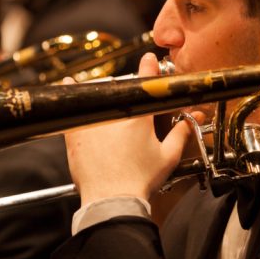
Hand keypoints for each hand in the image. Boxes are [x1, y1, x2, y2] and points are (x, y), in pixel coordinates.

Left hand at [65, 52, 191, 204]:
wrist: (112, 199)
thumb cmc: (139, 180)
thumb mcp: (168, 157)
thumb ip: (180, 134)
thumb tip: (191, 121)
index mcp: (139, 117)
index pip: (147, 83)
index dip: (150, 67)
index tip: (149, 59)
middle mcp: (115, 115)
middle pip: (121, 90)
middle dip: (127, 91)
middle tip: (130, 102)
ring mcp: (94, 122)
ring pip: (98, 96)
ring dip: (104, 93)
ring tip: (108, 98)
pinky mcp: (76, 133)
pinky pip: (70, 107)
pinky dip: (70, 93)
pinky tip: (69, 84)